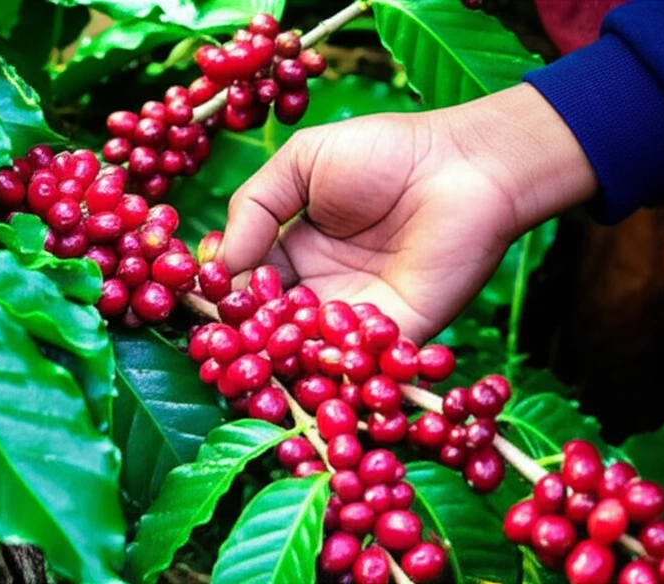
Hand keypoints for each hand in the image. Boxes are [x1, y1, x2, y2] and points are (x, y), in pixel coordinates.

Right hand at [217, 83, 597, 341]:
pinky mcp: (394, 335)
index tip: (199, 297)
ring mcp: (355, 317)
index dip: (223, 292)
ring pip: (305, 349)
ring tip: (250, 355)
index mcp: (295, 250)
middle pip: (269, 324)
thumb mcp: (303, 162)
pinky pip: (354, 361)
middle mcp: (320, 290)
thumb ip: (254, 205)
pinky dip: (326, 365)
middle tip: (217, 339)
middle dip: (242, 333)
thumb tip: (219, 263)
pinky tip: (301, 355)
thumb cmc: (386, 151)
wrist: (464, 164)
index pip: (247, 282)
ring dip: (276, 354)